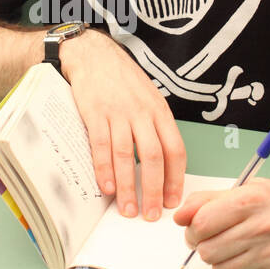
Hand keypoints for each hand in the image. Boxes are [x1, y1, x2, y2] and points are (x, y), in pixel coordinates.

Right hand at [58, 30, 185, 220]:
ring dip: (128, 187)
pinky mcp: (95, 113)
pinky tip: (107, 187)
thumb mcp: (149, 98)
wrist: (94, 54)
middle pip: (153, 157)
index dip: (176, 178)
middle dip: (154, 190)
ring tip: (127, 209)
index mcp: (160, 112)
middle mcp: (142, 113)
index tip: (173, 200)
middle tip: (152, 214)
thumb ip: (155, 126)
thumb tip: (162, 161)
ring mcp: (118, 113)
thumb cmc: (122, 79)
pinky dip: (104, 168)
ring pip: (127, 156)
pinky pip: (101, 145)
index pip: (175, 150)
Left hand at [173, 176, 269, 268]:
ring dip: (219, 261)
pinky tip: (247, 258)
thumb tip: (179, 218)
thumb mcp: (239, 190)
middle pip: (208, 250)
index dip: (192, 229)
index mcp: (250, 202)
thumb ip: (204, 201)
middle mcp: (263, 227)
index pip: (202, 224)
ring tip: (231, 248)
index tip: (197, 228)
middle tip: (213, 239)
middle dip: (204, 246)